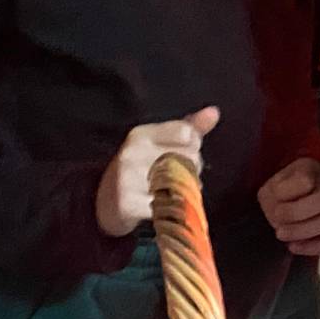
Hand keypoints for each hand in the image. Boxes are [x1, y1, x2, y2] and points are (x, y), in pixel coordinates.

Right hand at [95, 107, 219, 236]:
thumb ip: (188, 127)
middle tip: (177, 174)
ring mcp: (128, 179)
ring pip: (183, 179)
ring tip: (175, 188)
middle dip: (192, 167)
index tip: (182, 152)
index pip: (187, 133)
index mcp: (140, 135)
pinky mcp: (129, 204)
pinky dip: (175, 206)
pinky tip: (166, 203)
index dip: (193, 144)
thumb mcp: (159, 142)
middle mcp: (132, 153)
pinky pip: (170, 204)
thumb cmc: (139, 168)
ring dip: (187, 186)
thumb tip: (214, 112)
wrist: (105, 204)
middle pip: (190, 156)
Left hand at [257, 157, 319, 256]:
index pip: (305, 180)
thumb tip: (278, 214)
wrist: (289, 201)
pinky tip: (294, 246)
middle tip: (277, 221)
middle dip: (297, 214)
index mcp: (310, 169)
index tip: (273, 198)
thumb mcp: (269, 187)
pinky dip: (314, 246)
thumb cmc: (279, 193)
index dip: (286, 193)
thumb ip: (272, 197)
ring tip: (282, 234)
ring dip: (303, 231)